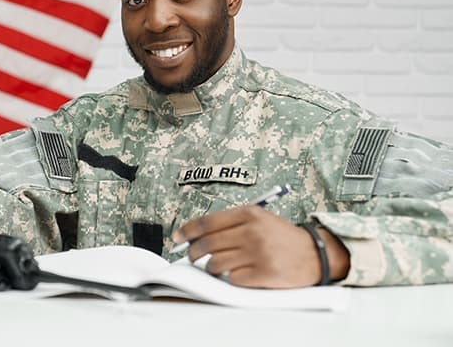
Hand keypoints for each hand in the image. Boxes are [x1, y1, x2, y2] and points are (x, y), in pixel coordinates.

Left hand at [172, 206, 349, 287]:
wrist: (315, 254)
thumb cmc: (281, 237)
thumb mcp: (259, 219)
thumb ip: (230, 224)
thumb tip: (195, 235)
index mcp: (249, 214)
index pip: (207, 222)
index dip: (187, 231)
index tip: (177, 238)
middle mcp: (252, 231)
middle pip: (208, 244)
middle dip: (194, 253)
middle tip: (193, 256)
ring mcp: (258, 253)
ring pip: (216, 263)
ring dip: (212, 268)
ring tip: (218, 267)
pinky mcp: (264, 274)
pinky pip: (232, 279)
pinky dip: (231, 279)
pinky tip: (240, 274)